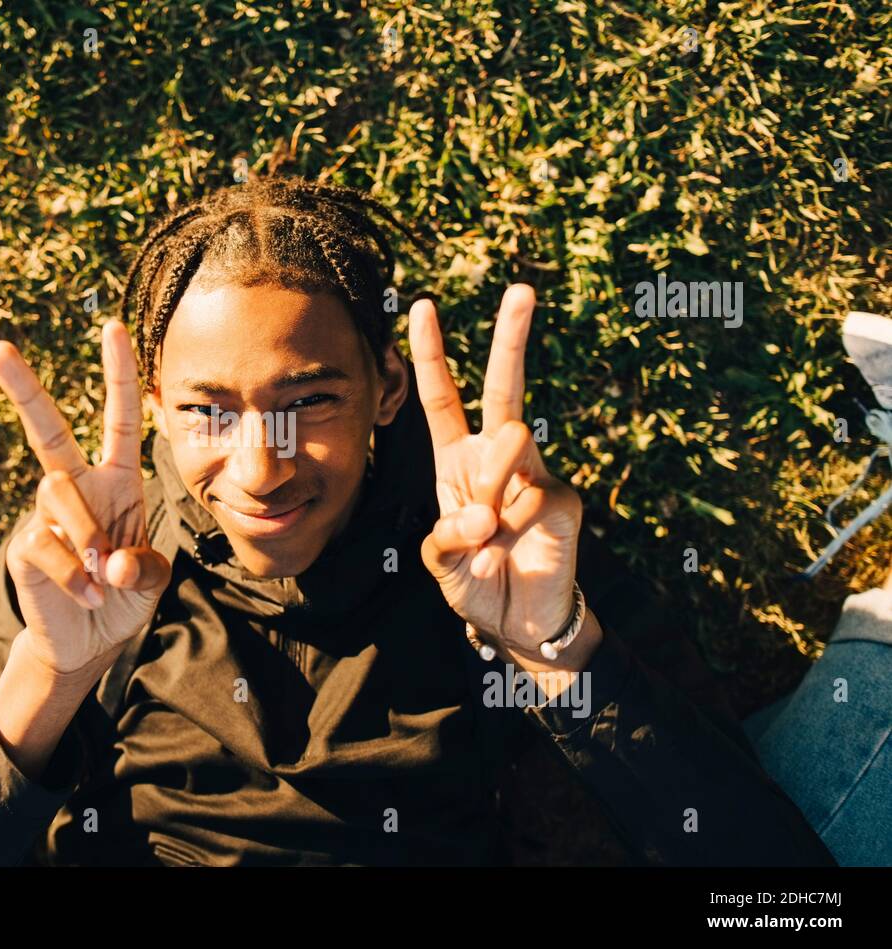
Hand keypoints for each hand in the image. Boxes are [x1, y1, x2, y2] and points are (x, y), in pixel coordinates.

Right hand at [0, 320, 171, 676]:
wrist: (89, 642)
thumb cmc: (124, 595)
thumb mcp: (151, 580)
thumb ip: (143, 566)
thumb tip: (107, 561)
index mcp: (116, 481)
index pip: (119, 419)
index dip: (118, 375)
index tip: (112, 327)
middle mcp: (77, 487)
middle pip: (46, 429)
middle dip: (22, 388)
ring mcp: (46, 515)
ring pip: (57, 493)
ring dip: (87, 534)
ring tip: (102, 578)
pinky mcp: (26, 547)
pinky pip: (46, 545)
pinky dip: (74, 576)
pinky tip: (87, 595)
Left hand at [409, 285, 591, 668]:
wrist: (517, 623)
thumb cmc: (473, 582)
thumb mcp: (439, 560)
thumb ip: (448, 532)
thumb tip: (487, 510)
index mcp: (458, 462)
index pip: (441, 398)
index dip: (430, 355)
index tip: (421, 306)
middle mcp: (496, 459)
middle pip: (504, 386)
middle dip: (510, 337)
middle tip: (521, 289)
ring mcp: (534, 473)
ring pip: (508, 439)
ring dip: (487, 481)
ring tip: (485, 531)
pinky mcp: (563, 497)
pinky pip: (530, 490)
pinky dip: (511, 519)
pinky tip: (510, 544)